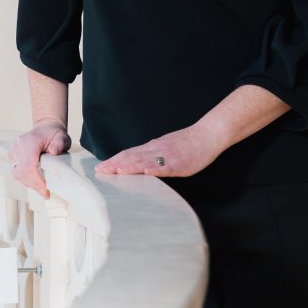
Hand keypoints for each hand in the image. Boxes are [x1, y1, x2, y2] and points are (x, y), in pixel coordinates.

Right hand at [9, 120, 70, 197]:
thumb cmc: (54, 134)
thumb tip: (53, 151)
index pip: (29, 165)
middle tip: (45, 193)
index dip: (36, 180)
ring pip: (18, 173)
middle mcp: (18, 145)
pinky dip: (24, 180)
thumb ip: (59, 143)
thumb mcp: (62, 137)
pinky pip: (16, 172)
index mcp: (30, 141)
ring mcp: (13, 150)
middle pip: (23, 171)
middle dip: (34, 185)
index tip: (45, 190)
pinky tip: (34, 184)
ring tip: (41, 190)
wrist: (45, 128)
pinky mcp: (12, 155)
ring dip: (29, 184)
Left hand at [94, 121, 225, 178]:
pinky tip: (145, 173)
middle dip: (115, 164)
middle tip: (99, 171)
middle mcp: (156, 150)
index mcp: (153, 147)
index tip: (100, 166)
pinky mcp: (179, 163)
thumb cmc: (189, 142)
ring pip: (145, 161)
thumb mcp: (167, 145)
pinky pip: (165, 167)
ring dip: (129, 167)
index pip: (129, 154)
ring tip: (115, 171)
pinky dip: (153, 170)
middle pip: (132, 157)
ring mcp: (167, 156)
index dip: (114, 160)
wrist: (208, 134)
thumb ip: (153, 153)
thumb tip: (140, 161)